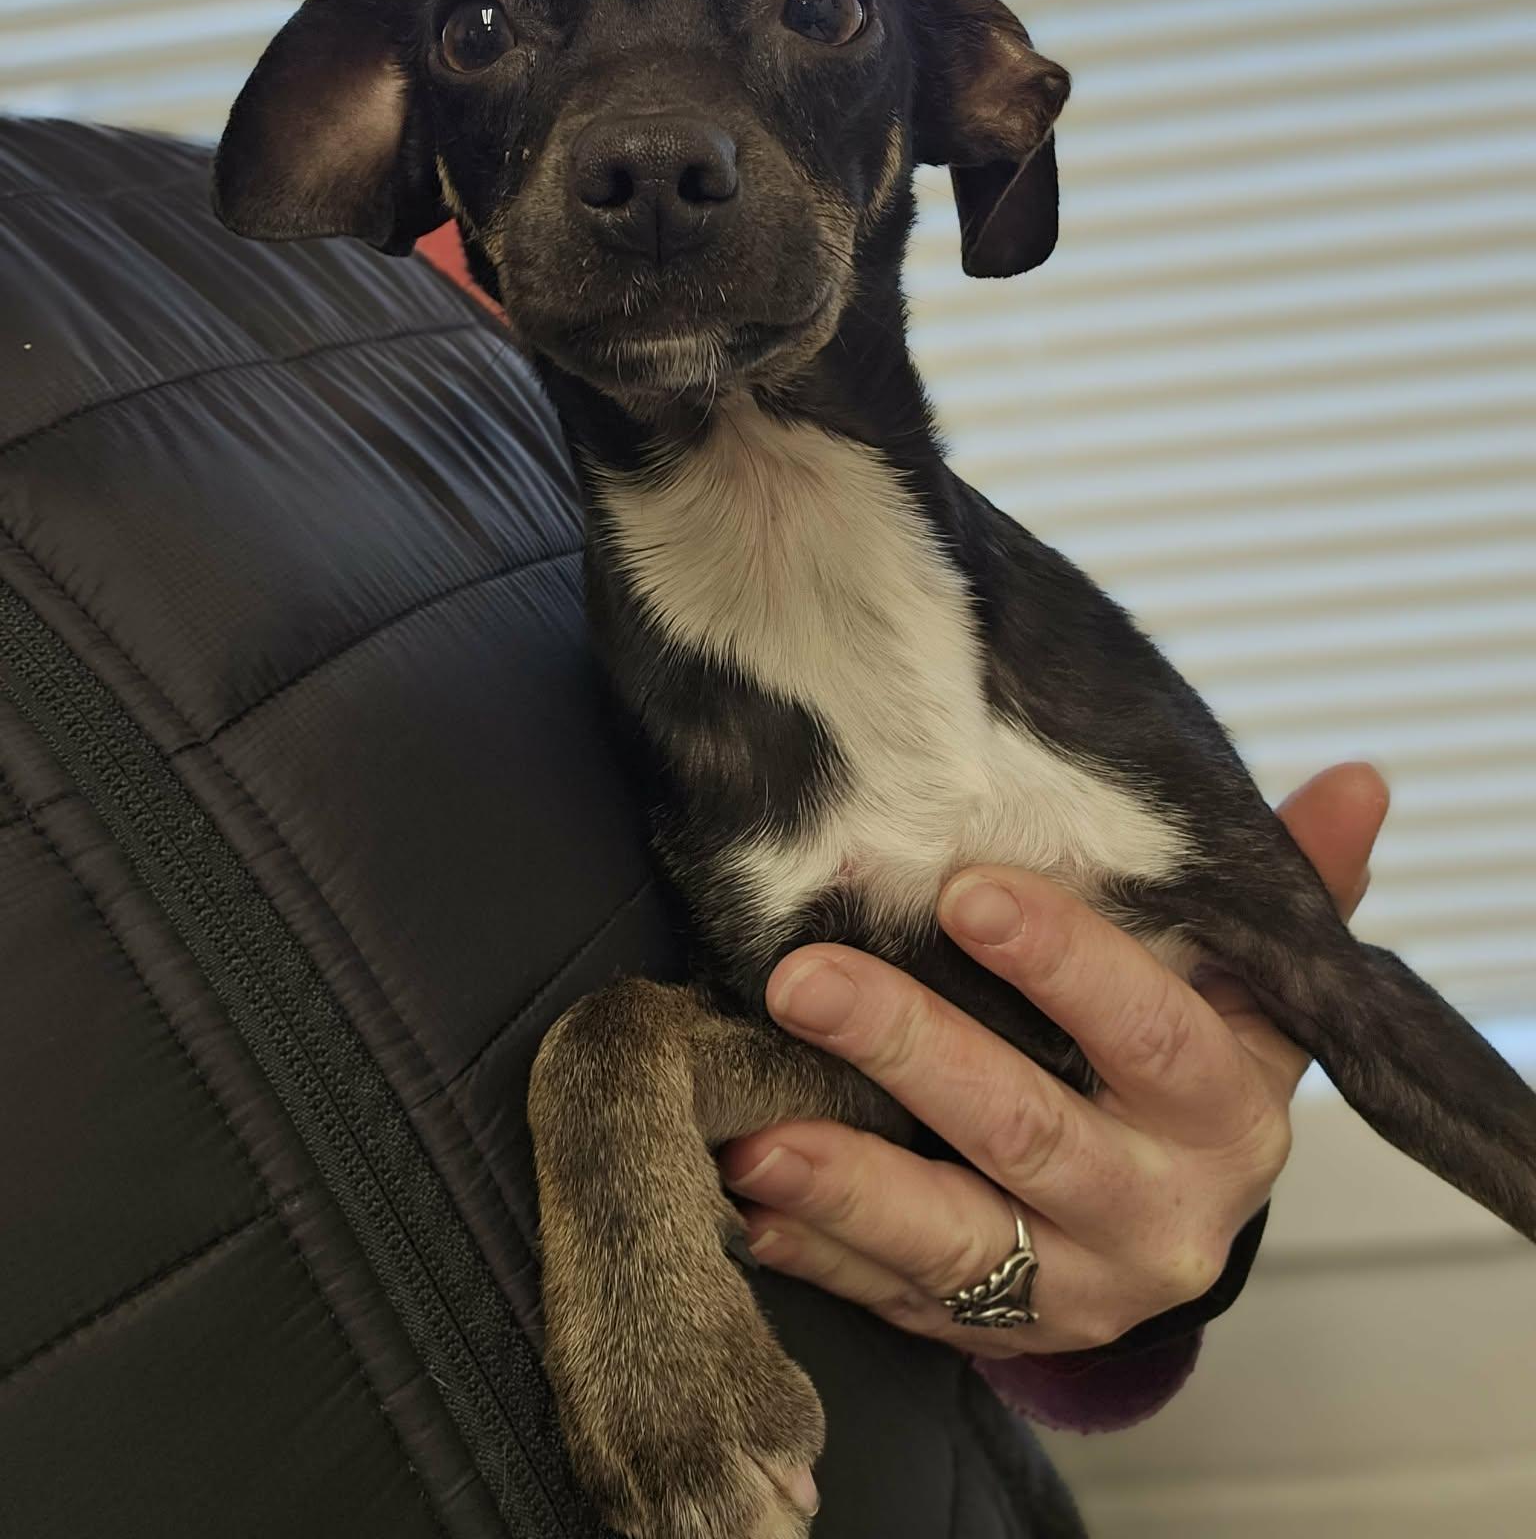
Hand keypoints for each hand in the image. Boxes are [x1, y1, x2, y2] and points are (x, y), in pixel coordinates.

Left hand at [719, 763, 1387, 1356]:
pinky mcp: (1004, 1332)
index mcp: (1224, 1112)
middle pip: (1027, 1129)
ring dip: (849, 1186)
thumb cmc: (1196, 1063)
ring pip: (957, 1243)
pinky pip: (903, 1305)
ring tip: (754, 1138)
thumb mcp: (1251, 985)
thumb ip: (1295, 884)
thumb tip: (1357, 779)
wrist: (1183, 1218)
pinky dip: (825, 1257)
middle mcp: (1159, 1213)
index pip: (1150, 1028)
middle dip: (910, 1050)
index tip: (962, 888)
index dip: (1061, 961)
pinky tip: (755, 1208)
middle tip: (803, 982)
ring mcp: (1076, 1287)